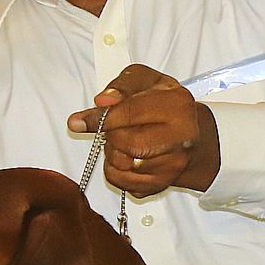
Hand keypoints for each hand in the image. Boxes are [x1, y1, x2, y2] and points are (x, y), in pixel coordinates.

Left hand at [66, 64, 220, 195]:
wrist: (186, 130)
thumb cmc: (162, 102)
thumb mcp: (143, 80)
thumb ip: (121, 86)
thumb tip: (103, 101)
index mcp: (177, 106)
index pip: (130, 114)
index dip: (100, 118)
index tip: (79, 121)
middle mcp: (181, 139)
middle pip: (128, 144)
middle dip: (112, 136)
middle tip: (115, 128)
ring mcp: (174, 165)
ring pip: (124, 166)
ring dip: (113, 153)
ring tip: (123, 141)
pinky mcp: (162, 183)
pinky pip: (124, 183)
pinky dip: (116, 171)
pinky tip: (125, 157)